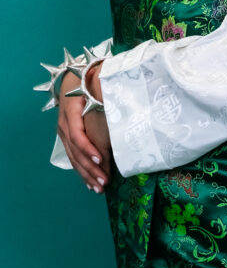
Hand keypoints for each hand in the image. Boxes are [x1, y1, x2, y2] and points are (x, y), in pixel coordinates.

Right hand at [57, 69, 111, 192]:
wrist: (71, 79)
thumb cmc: (86, 80)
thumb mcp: (93, 82)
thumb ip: (103, 92)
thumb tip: (122, 99)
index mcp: (70, 111)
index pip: (77, 134)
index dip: (88, 148)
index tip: (101, 158)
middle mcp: (64, 124)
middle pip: (75, 151)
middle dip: (89, 168)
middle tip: (104, 182)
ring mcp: (63, 132)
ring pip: (73, 158)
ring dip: (86, 174)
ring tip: (98, 188)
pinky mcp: (66, 138)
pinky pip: (73, 158)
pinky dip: (82, 171)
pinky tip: (89, 183)